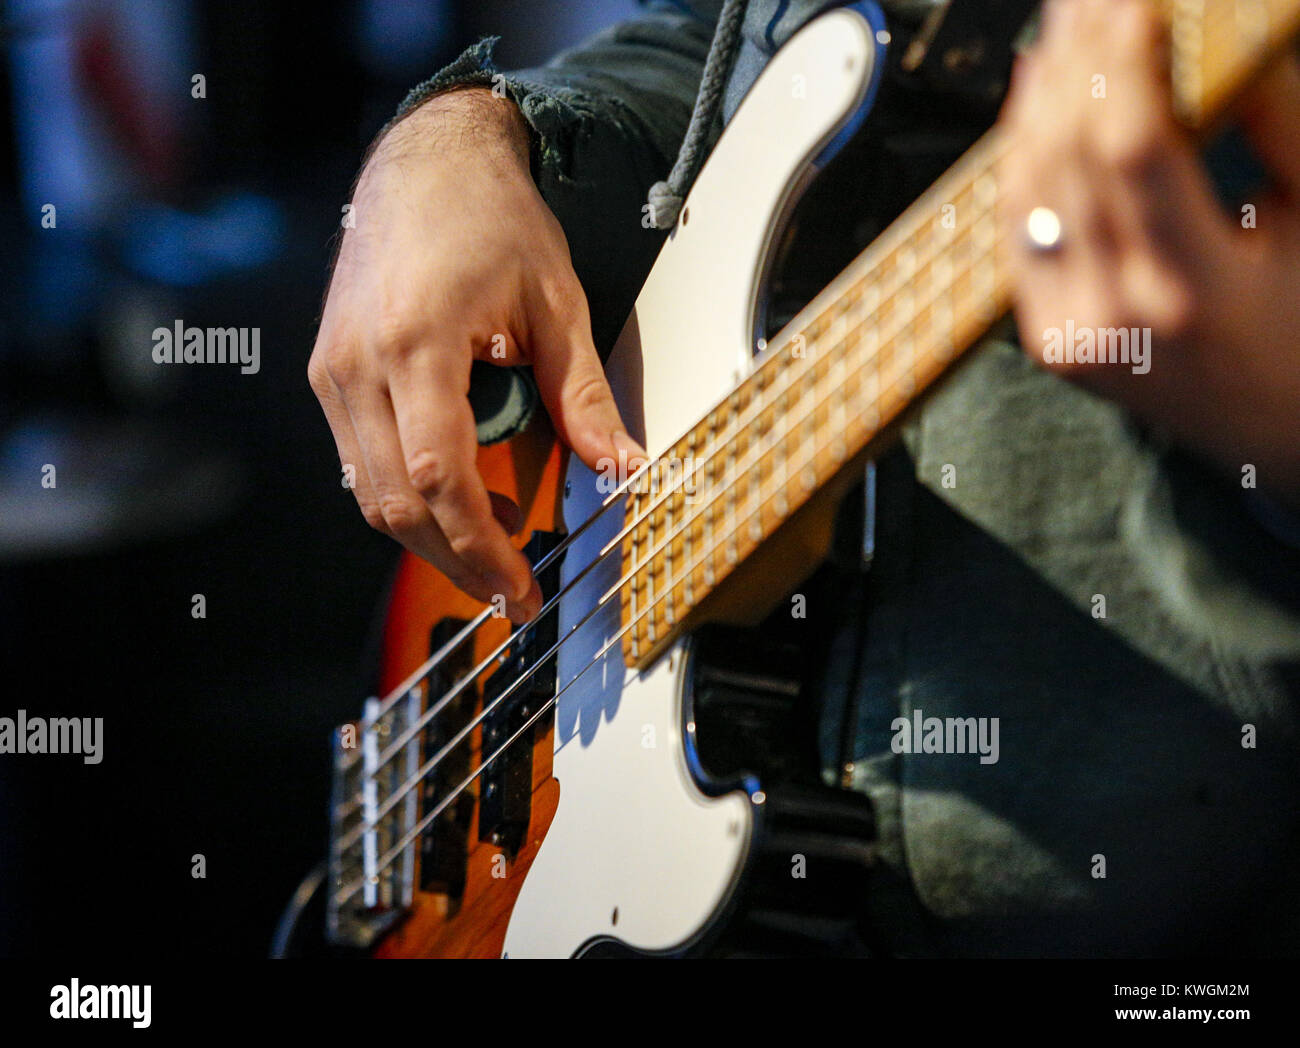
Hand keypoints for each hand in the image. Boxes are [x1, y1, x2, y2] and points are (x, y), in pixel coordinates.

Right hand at [309, 88, 644, 620]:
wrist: (425, 161)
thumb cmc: (490, 218)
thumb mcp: (556, 303)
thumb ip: (583, 394)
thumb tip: (621, 466)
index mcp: (415, 341)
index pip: (439, 477)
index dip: (481, 545)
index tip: (521, 585)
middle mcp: (358, 364)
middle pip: (396, 504)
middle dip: (457, 560)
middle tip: (512, 591)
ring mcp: (334, 370)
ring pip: (370, 494)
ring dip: (431, 538)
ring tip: (493, 554)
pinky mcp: (329, 372)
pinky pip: (361, 462)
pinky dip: (408, 499)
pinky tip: (458, 506)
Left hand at [998, 0, 1299, 502]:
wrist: (1277, 435)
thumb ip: (1279, 127)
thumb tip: (1226, 39)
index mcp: (1195, 290)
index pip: (1133, 149)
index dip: (1123, 62)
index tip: (1131, 3)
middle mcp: (1116, 316)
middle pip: (1070, 157)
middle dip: (1076, 59)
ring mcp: (1069, 334)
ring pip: (1031, 188)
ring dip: (1039, 97)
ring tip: (1064, 26)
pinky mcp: (1046, 340)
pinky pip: (1017, 231)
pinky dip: (1020, 159)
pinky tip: (1035, 101)